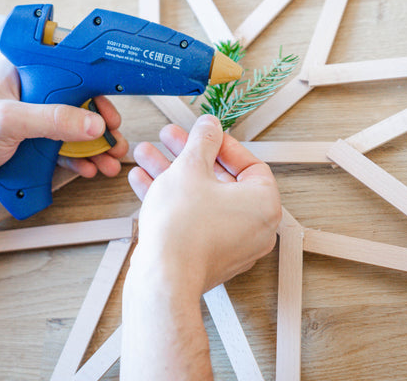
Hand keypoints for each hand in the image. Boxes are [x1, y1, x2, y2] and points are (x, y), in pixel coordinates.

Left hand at [0, 58, 127, 194]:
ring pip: (74, 130)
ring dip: (95, 147)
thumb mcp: (8, 122)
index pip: (67, 72)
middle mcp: (31, 96)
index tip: (109, 105)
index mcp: (22, 74)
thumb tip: (92, 122)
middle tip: (113, 136)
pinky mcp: (34, 145)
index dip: (93, 87)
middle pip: (78, 104)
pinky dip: (80, 160)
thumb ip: (52, 119)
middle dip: (100, 124)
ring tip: (108, 159)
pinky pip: (64, 150)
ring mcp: (34, 122)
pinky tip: (88, 167)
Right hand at [128, 114, 281, 296]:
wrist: (163, 281)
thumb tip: (210, 125)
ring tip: (147, 154)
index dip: (222, 144)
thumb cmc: (183, 227)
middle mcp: (253, 226)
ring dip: (172, 173)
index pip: (248, 164)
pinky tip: (143, 180)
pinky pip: (192, 217)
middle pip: (219, 179)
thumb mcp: (191, 168)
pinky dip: (172, 199)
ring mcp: (230, 243)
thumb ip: (202, 141)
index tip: (202, 134)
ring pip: (200, 197)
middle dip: (187, 155)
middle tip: (169, 139)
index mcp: (263, 204)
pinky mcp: (207, 254)